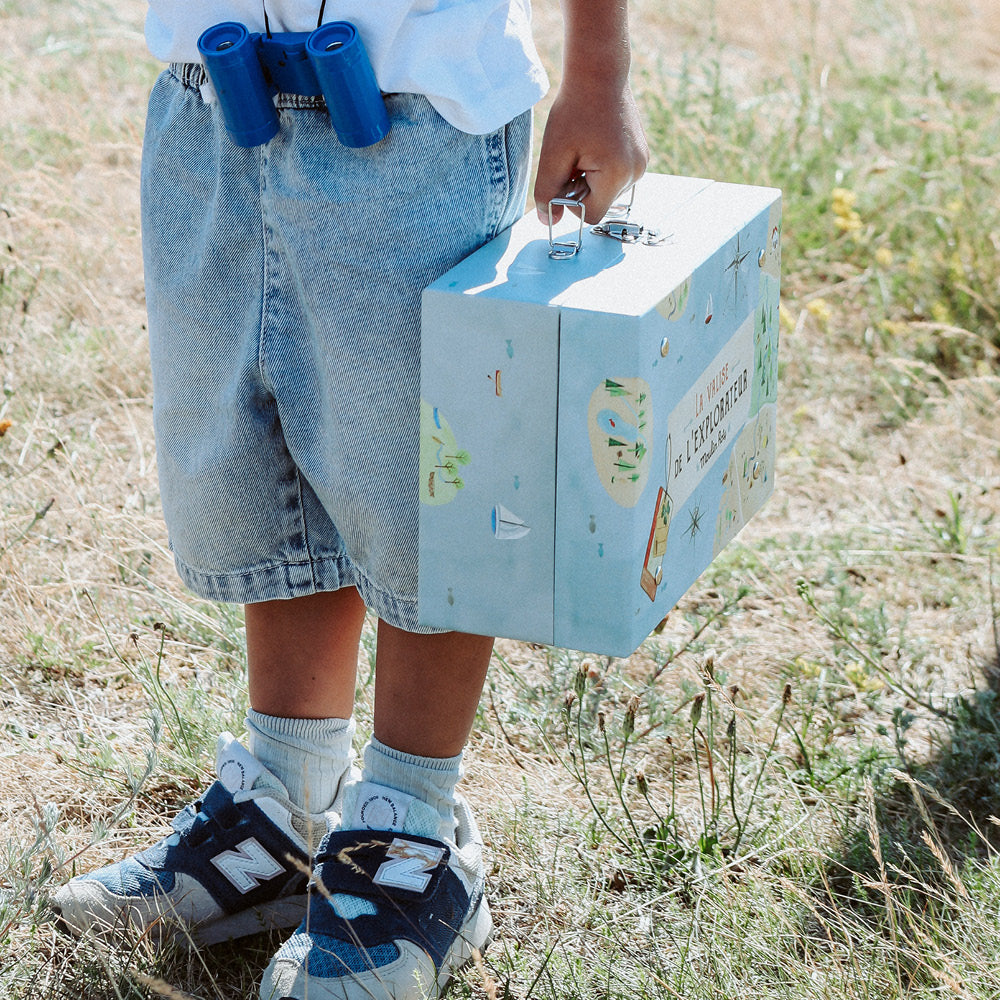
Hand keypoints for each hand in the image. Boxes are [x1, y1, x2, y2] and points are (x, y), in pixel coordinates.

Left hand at [533, 77, 648, 224]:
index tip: (565, 177)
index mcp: (617, 175)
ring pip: (608, 191)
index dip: (572, 203)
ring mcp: (642, 164)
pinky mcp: (641, 155)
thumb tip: (549, 221)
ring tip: (584, 148)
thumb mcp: (553, 154)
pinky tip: (595, 144)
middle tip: (572, 158)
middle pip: (600, 204)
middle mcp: (636, 172)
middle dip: (582, 188)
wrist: (599, 73)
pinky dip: (601, 169)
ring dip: (591, 179)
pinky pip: (616, 177)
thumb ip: (547, 192)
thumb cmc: (574, 110)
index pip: (591, 215)